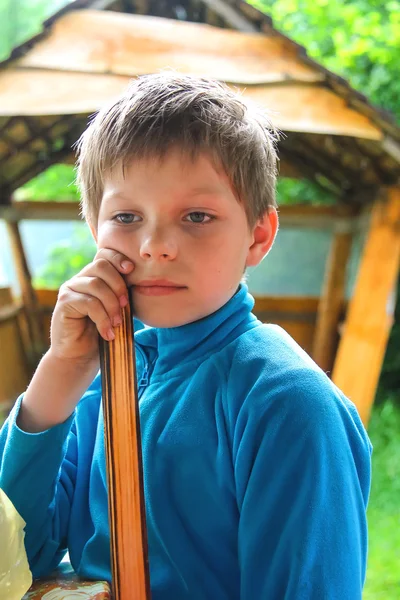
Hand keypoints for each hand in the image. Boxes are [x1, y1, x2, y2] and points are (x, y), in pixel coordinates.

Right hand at [49, 248, 133, 364]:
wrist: (79, 357)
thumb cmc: (100, 334)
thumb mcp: (116, 311)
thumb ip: (122, 295)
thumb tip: (140, 282)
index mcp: (93, 277)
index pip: (104, 255)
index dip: (118, 258)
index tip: (131, 270)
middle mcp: (79, 279)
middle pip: (101, 266)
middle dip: (118, 285)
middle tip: (125, 305)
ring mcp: (69, 289)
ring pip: (96, 285)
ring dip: (112, 305)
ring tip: (117, 324)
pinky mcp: (64, 303)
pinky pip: (89, 303)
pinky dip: (102, 319)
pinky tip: (107, 333)